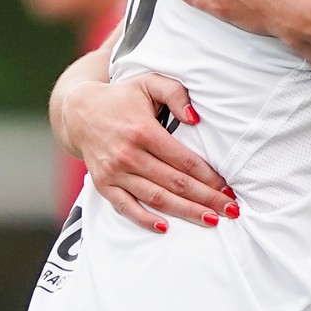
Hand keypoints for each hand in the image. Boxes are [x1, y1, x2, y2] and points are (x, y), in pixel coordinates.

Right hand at [59, 75, 235, 231]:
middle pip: (175, 183)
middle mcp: (129, 154)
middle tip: (231, 210)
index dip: (209, 177)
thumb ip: (175, 94)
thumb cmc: (122, 97)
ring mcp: (115, 172)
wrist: (79, 111)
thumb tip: (195, 119)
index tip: (229, 189)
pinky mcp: (103, 184)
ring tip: (211, 221)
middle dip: (206, 199)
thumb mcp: (149, 83)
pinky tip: (165, 227)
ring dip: (186, 212)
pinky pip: (126, 207)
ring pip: (156, 198)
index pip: (184, 161)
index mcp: (144, 131)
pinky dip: (144, 219)